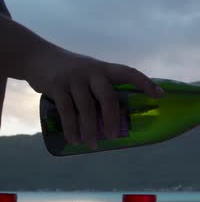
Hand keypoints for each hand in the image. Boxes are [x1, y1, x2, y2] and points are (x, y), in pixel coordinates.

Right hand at [26, 47, 163, 148]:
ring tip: (93, 145)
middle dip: (112, 119)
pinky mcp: (56, 85)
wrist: (37, 56)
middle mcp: (91, 71)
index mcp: (104, 69)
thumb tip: (117, 119)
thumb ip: (102, 89)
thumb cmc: (71, 72)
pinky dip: (71, 128)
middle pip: (107, 97)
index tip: (160, 96)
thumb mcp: (89, 72)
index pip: (129, 73)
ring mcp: (73, 78)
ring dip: (90, 129)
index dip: (145, 83)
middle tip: (114, 136)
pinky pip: (66, 111)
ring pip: (86, 108)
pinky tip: (74, 140)